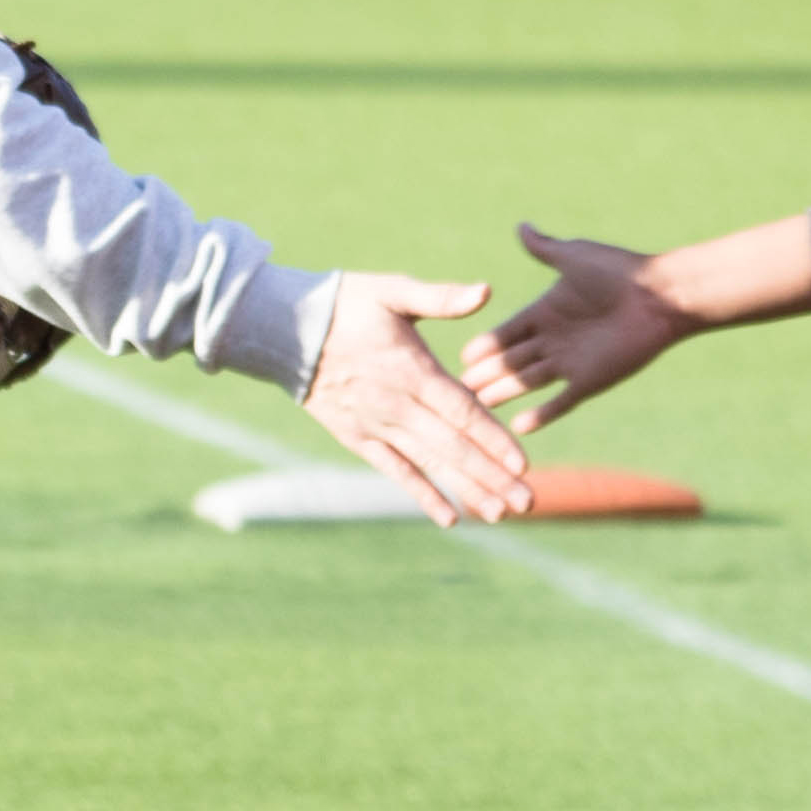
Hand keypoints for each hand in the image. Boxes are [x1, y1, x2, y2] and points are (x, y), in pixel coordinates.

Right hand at [303, 271, 531, 524]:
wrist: (283, 330)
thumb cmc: (344, 303)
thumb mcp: (393, 290)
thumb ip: (440, 298)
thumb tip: (485, 291)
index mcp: (413, 371)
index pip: (462, 412)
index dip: (492, 439)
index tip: (521, 465)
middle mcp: (398, 406)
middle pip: (453, 447)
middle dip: (492, 476)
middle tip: (526, 501)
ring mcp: (377, 426)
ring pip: (431, 465)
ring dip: (467, 491)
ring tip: (500, 515)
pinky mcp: (358, 439)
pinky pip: (396, 472)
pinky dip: (423, 495)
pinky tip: (450, 519)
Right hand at [459, 227, 693, 432]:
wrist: (660, 297)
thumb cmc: (620, 271)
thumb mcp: (575, 257)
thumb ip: (545, 249)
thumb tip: (521, 226)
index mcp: (547, 310)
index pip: (507, 331)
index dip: (486, 344)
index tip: (461, 357)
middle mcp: (554, 338)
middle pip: (511, 360)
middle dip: (486, 373)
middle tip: (459, 388)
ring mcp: (570, 361)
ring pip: (528, 381)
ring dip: (504, 393)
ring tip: (479, 406)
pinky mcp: (590, 380)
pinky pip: (561, 402)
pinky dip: (542, 414)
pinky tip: (519, 427)